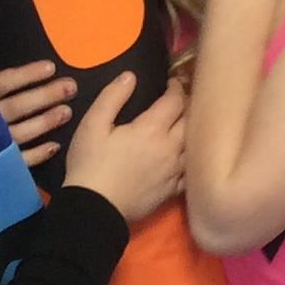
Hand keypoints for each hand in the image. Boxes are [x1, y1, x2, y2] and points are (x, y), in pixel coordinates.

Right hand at [0, 57, 77, 166]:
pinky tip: (54, 146)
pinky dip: (37, 154)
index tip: (51, 67)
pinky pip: (17, 160)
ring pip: (20, 132)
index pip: (3, 83)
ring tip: (66, 112)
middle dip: (45, 96)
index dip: (27, 75)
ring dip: (45, 122)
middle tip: (70, 87)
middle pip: (17, 106)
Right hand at [63, 73, 186, 223]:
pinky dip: (190, 159)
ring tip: (185, 124)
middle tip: (180, 100)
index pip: (175, 101)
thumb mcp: (92, 125)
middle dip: (187, 106)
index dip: (176, 88)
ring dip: (192, 131)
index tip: (172, 83)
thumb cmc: (90, 164)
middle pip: (190, 120)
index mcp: (152, 129)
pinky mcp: (172, 190)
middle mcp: (171, 148)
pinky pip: (190, 170)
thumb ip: (112, 97)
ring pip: (194, 145)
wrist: (93, 209)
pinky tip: (184, 156)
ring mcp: (174, 171)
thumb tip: (130, 76)